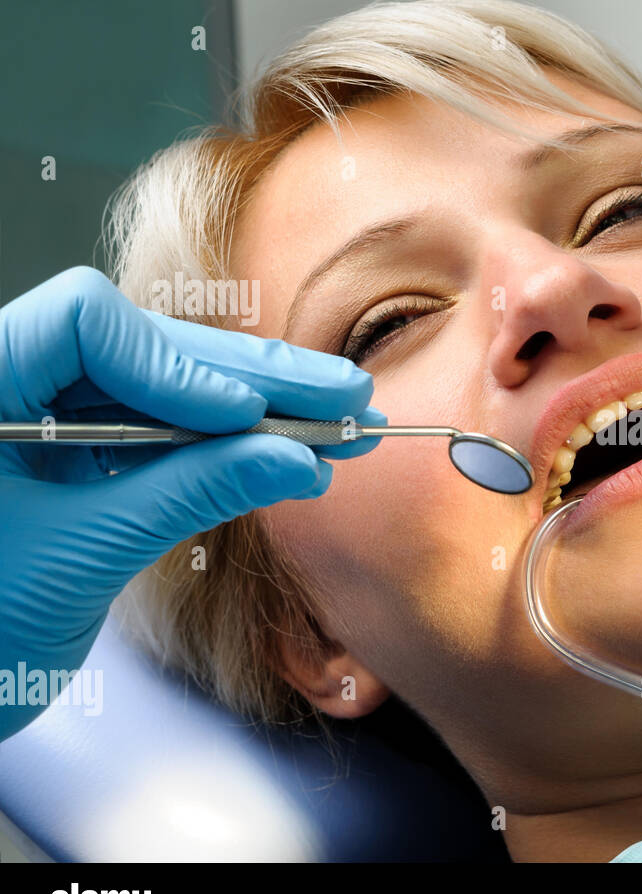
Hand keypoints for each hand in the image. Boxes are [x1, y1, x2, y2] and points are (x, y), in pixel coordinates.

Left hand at [0, 267, 380, 739]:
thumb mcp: (82, 556)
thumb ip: (189, 495)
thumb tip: (294, 459)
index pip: (86, 323)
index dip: (173, 361)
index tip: (244, 413)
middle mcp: (13, 383)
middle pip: (146, 348)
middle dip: (250, 379)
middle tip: (343, 395)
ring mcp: (46, 420)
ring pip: (168, 389)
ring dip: (260, 412)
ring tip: (342, 425)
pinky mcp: (76, 460)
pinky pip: (163, 436)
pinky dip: (229, 449)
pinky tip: (295, 457)